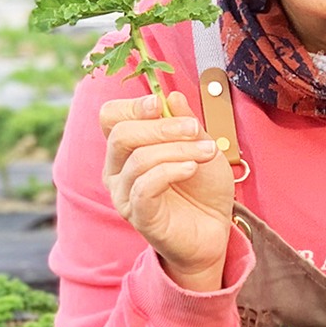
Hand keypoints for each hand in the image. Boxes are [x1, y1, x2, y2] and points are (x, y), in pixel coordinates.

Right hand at [99, 89, 234, 289]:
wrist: (214, 230)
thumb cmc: (203, 188)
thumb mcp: (201, 145)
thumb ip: (186, 122)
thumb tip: (172, 96)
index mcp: (126, 149)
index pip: (111, 118)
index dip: (131, 106)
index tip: (158, 102)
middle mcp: (116, 170)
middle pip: (121, 135)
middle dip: (161, 127)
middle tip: (193, 129)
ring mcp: (124, 194)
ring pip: (138, 159)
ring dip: (177, 150)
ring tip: (207, 152)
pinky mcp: (138, 215)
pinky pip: (145, 187)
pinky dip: (170, 171)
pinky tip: (191, 168)